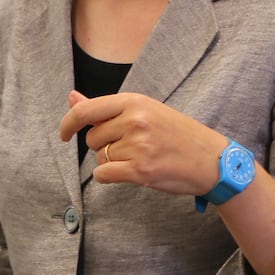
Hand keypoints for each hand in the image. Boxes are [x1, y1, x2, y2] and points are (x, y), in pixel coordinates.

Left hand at [58, 90, 225, 196]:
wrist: (211, 159)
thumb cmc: (176, 134)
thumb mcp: (144, 110)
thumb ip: (104, 108)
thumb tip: (71, 97)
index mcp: (134, 102)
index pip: (85, 110)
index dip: (67, 123)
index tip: (64, 134)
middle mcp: (134, 121)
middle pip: (92, 138)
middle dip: (102, 146)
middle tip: (130, 147)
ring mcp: (138, 146)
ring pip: (99, 158)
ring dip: (111, 162)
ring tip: (139, 157)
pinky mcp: (141, 170)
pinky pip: (104, 175)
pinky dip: (109, 177)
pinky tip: (128, 173)